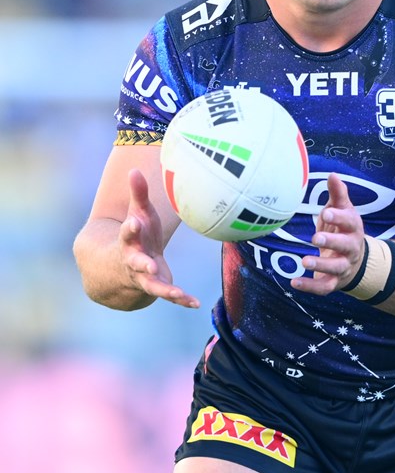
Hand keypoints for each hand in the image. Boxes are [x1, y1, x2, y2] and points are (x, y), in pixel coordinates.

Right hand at [119, 168, 199, 307]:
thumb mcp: (137, 214)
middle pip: (135, 262)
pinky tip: (195, 303)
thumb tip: (134, 170)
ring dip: (164, 289)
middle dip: (142, 263)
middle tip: (150, 264)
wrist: (121, 267)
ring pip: (151, 285)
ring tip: (177, 293)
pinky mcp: (156, 286)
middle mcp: (133, 261)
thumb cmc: (136, 234)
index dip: (130, 228)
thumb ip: (137, 194)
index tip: (133, 222)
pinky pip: (169, 295)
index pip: (127, 233)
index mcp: (128, 241)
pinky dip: (181, 299)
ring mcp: (143, 277)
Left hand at [291, 173, 365, 295]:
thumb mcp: (343, 211)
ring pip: (335, 269)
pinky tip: (294, 283)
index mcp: (353, 228)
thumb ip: (338, 195)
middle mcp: (351, 249)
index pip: (350, 222)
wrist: (356, 261)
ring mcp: (343, 267)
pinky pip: (324, 287)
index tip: (326, 212)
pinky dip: (310, 287)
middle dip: (332, 242)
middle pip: (346, 246)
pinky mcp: (334, 282)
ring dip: (320, 266)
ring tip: (304, 261)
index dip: (339, 218)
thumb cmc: (343, 230)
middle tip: (315, 238)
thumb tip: (333, 174)